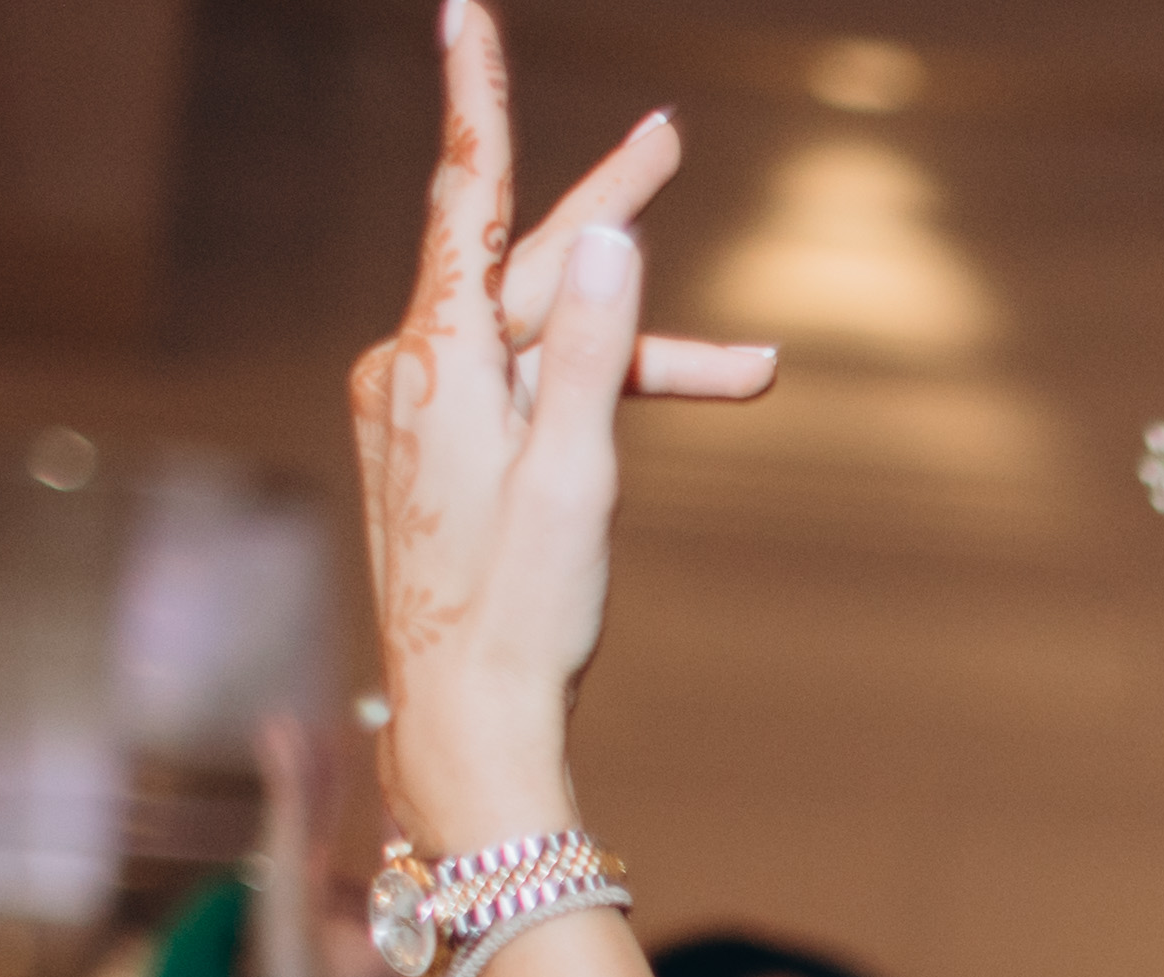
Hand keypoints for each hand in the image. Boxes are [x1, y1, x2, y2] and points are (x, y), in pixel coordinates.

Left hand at [351, 6, 775, 853]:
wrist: (462, 719)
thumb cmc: (522, 611)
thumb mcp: (577, 476)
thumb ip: (595, 353)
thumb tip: (612, 240)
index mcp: (440, 362)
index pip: (466, 197)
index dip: (475, 98)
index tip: (462, 12)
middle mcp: (413, 371)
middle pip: (524, 266)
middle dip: (608, 217)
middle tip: (667, 137)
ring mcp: (417, 413)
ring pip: (537, 339)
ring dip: (635, 348)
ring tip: (750, 370)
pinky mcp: (432, 453)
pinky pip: (520, 388)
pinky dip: (590, 391)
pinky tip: (649, 411)